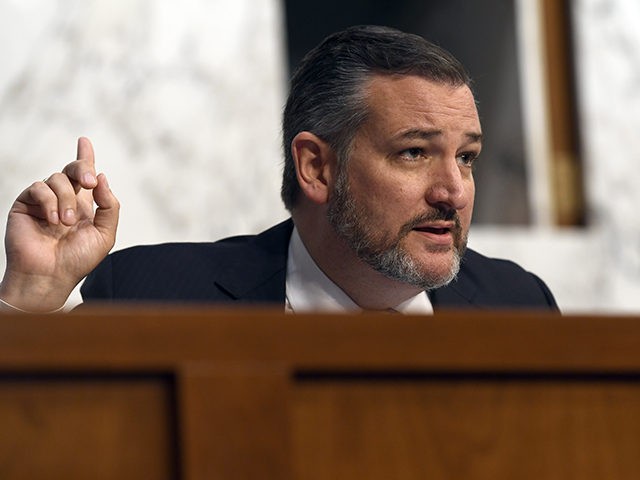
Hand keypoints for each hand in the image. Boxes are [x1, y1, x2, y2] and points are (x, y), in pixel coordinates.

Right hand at [0, 137, 119, 310]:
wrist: (50, 276)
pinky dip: (50, 202)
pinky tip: (53, 221)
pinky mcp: (26, 204)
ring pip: (58, 178)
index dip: (85, 156)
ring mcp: (44, 201)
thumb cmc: (77, 260)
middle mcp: (64, 200)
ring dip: (67, 199)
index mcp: (84, 205)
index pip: (85, 176)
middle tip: (90, 182)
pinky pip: (39, 188)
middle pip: (73, 169)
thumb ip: (109, 205)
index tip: (84, 141)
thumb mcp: (105, 234)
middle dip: (83, 167)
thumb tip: (102, 178)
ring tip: (67, 223)